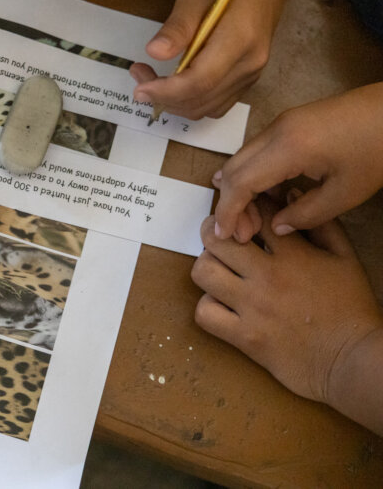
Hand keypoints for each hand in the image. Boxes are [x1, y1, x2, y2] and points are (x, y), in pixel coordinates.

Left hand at [129, 0, 298, 119]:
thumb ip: (177, 27)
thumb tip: (154, 53)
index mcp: (239, 41)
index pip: (199, 82)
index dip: (166, 91)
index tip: (139, 87)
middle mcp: (250, 64)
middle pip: (203, 100)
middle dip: (164, 97)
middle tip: (138, 75)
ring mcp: (253, 72)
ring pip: (209, 108)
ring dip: (176, 102)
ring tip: (151, 79)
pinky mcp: (250, 74)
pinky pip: (218, 102)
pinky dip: (192, 101)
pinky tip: (175, 84)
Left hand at [192, 195, 382, 404]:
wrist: (352, 360)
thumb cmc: (351, 308)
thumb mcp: (345, 258)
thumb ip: (319, 224)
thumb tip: (289, 195)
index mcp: (293, 255)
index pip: (253, 215)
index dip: (243, 210)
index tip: (243, 217)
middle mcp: (267, 277)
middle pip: (215, 239)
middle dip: (213, 234)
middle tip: (219, 241)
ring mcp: (252, 308)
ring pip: (203, 272)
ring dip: (207, 268)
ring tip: (219, 272)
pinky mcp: (243, 337)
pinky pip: (204, 313)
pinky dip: (208, 307)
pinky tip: (222, 305)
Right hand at [213, 83, 382, 242]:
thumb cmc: (377, 149)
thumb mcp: (347, 193)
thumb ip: (307, 215)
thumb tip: (275, 227)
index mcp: (290, 148)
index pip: (241, 181)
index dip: (229, 210)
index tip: (225, 234)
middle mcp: (276, 131)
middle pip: (233, 168)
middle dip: (229, 202)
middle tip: (240, 232)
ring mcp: (280, 123)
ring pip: (242, 158)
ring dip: (239, 187)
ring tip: (252, 217)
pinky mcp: (288, 122)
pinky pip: (256, 150)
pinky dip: (251, 173)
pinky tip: (263, 193)